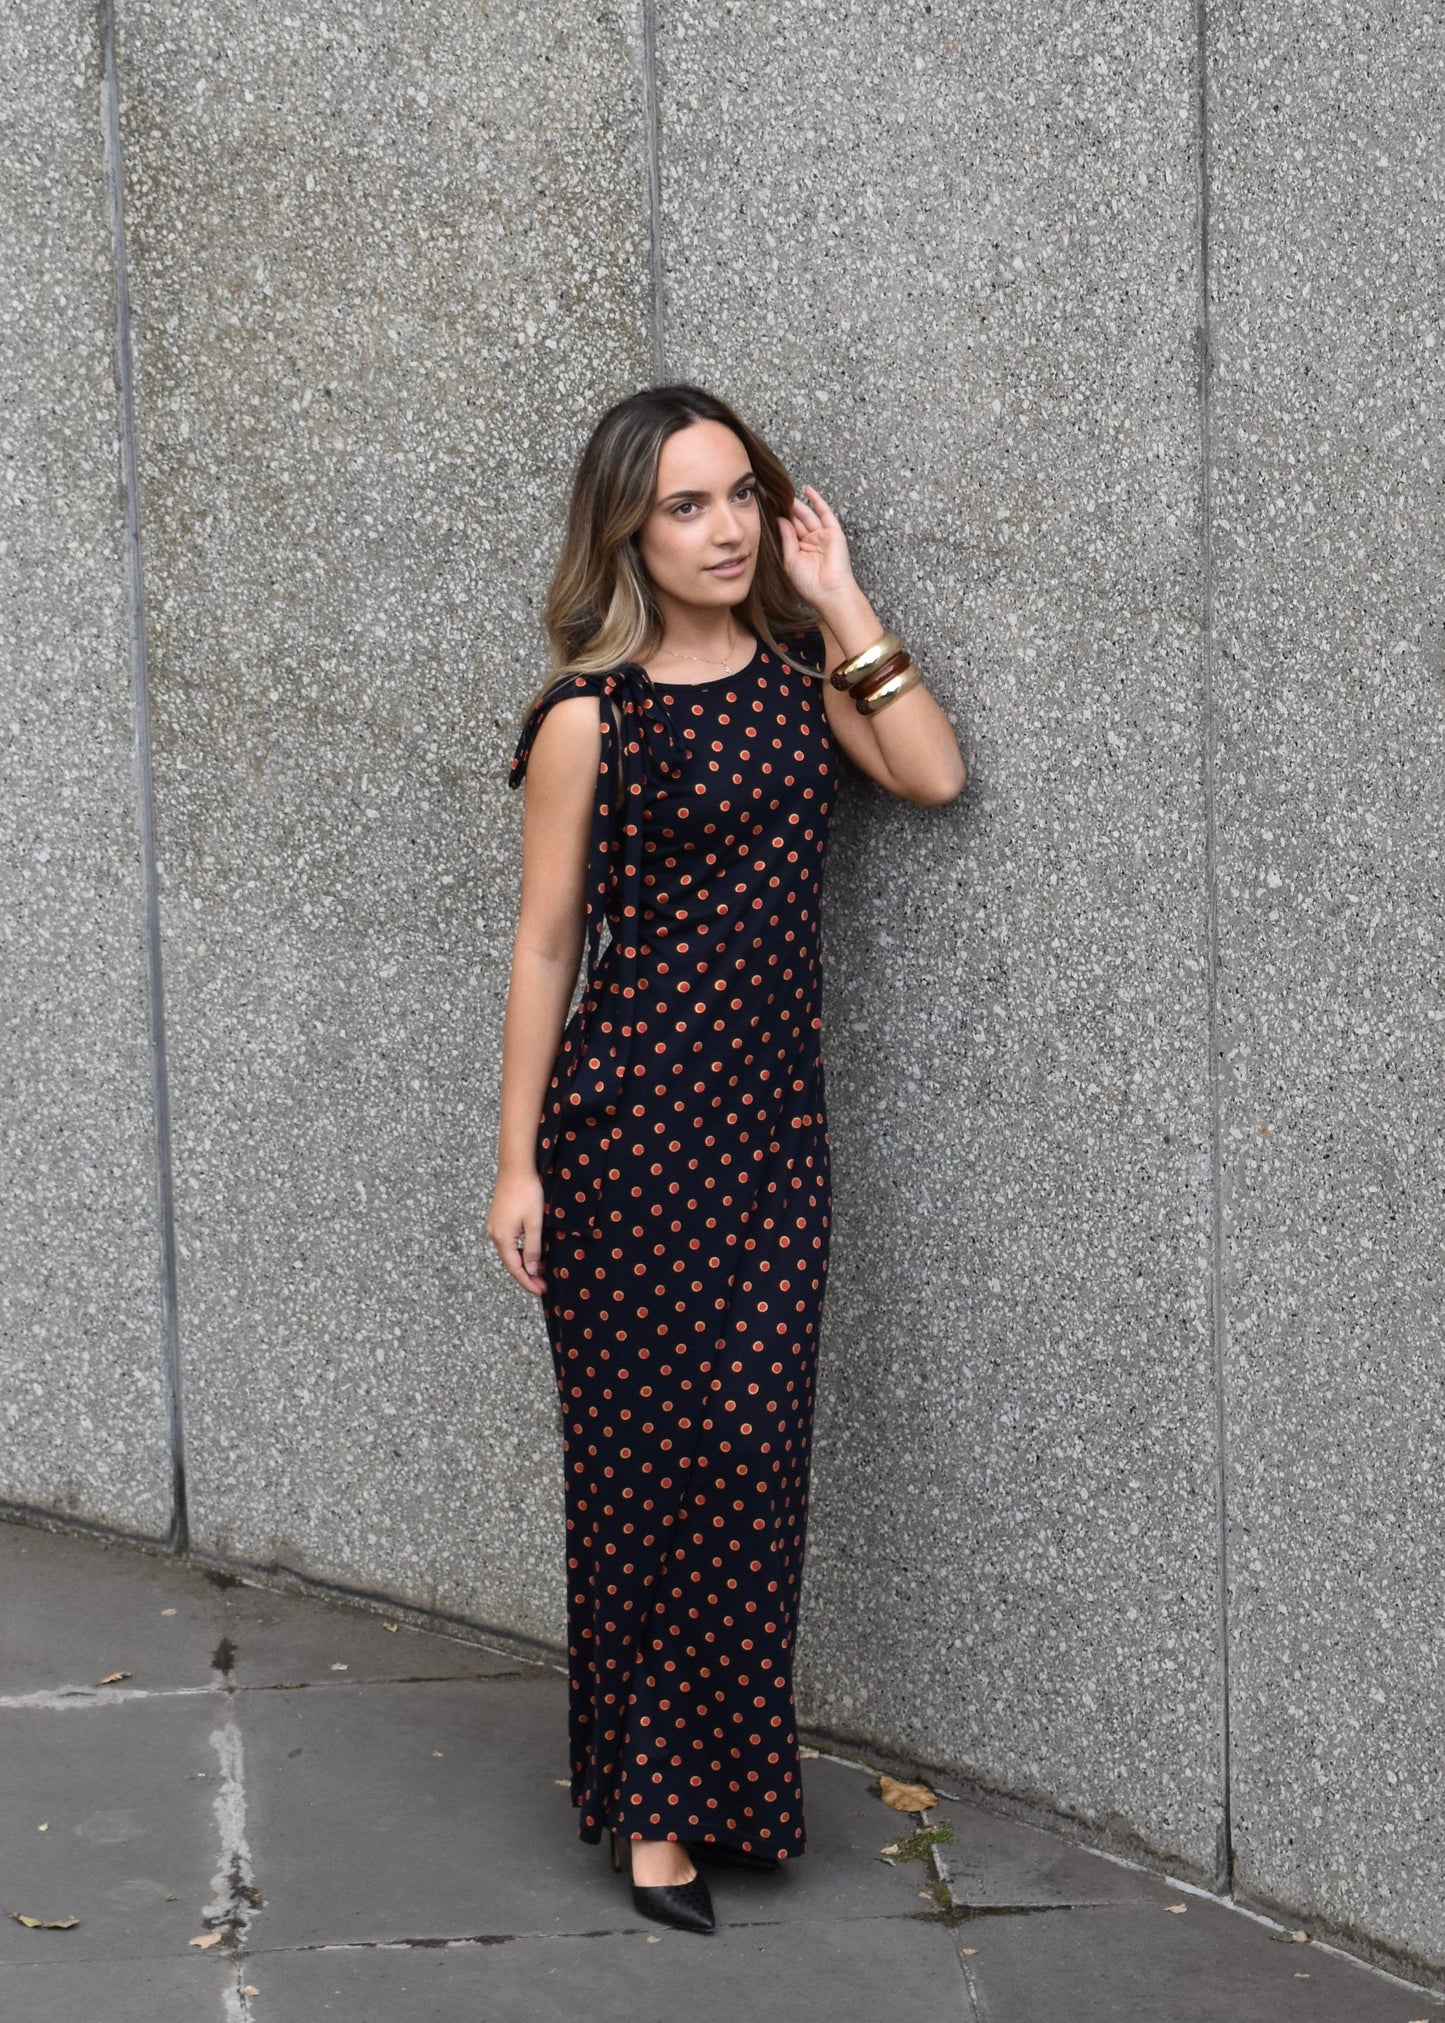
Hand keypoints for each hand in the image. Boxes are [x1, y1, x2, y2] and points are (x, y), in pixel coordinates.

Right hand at [486, 1169, 546, 1294]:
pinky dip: (520, 1250)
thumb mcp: (534, 1223)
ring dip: (524, 1263)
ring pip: (509, 1252)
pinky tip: (531, 1251)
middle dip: (527, 1275)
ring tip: (540, 1271)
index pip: (515, 1269)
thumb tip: (531, 1270)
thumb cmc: (527, 1192)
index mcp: (502, 1238)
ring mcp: (494, 1226)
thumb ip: (533, 1248)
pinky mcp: (498, 1218)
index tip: (541, 1291)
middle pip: (510, 1262)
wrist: (515, 1167)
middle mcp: (494, 1234)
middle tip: (543, 1284)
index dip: (528, 1282)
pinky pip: (508, 1241)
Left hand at [777, 484, 856, 607]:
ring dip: (798, 504)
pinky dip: (817, 501)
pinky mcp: (834, 532)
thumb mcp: (790, 560)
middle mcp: (811, 542)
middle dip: (787, 510)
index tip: (767, 508)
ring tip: (786, 492)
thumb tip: (781, 519)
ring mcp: (823, 536)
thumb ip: (787, 538)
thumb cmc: (810, 583)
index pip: (789, 530)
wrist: (829, 592)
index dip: (780, 519)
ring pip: (808, 516)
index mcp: (800, 550)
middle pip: (797, 521)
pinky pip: (825, 513)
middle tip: (774, 496)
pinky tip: (807, 490)